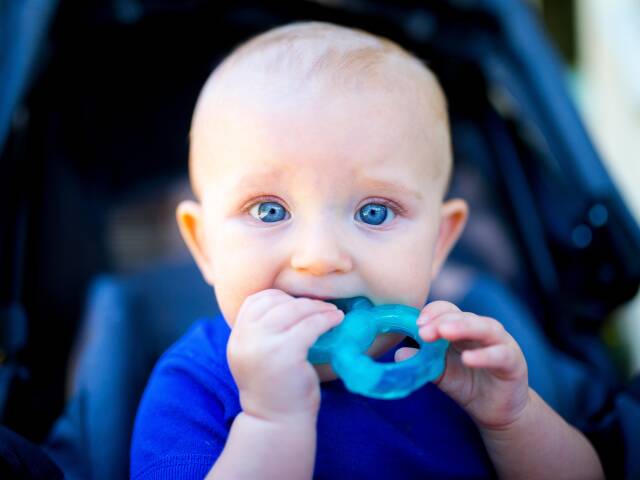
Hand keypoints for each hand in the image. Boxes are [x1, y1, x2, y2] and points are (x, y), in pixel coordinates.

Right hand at [227, 289, 343, 423]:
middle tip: (322, 306)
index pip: (254, 301)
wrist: (276, 424)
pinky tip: (337, 320)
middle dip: (302, 301)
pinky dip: (326, 319)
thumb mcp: (258, 357)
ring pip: (293, 310)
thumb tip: (289, 303)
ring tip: (332, 312)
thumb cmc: (275, 390)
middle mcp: (245, 339)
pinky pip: (310, 325)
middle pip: (275, 302)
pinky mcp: (285, 353)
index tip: (298, 304)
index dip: (279, 297)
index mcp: (237, 339)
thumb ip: (262, 333)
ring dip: (317, 307)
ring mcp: (263, 345)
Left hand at [395, 301, 528, 429]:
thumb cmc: (468, 384)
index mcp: (462, 327)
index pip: (446, 310)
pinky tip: (468, 359)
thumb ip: (422, 362)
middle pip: (462, 315)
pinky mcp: (513, 361)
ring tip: (443, 332)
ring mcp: (500, 342)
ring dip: (462, 327)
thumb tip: (398, 354)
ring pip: (484, 327)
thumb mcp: (440, 373)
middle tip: (423, 331)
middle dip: (441, 320)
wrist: (497, 411)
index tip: (415, 325)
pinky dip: (484, 355)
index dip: (431, 313)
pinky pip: (500, 354)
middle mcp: (481, 329)